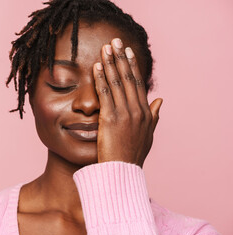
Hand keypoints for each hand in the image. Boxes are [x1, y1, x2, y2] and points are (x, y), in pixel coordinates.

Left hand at [93, 38, 162, 167]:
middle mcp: (137, 110)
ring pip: (116, 83)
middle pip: (128, 78)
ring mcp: (124, 114)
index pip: (137, 83)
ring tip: (105, 48)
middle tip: (115, 41)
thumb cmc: (133, 154)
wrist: (123, 171)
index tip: (127, 51)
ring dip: (110, 63)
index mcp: (145, 112)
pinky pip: (105, 94)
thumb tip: (160, 99)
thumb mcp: (148, 134)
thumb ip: (154, 115)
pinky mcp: (110, 119)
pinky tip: (96, 67)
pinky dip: (100, 79)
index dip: (132, 65)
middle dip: (120, 58)